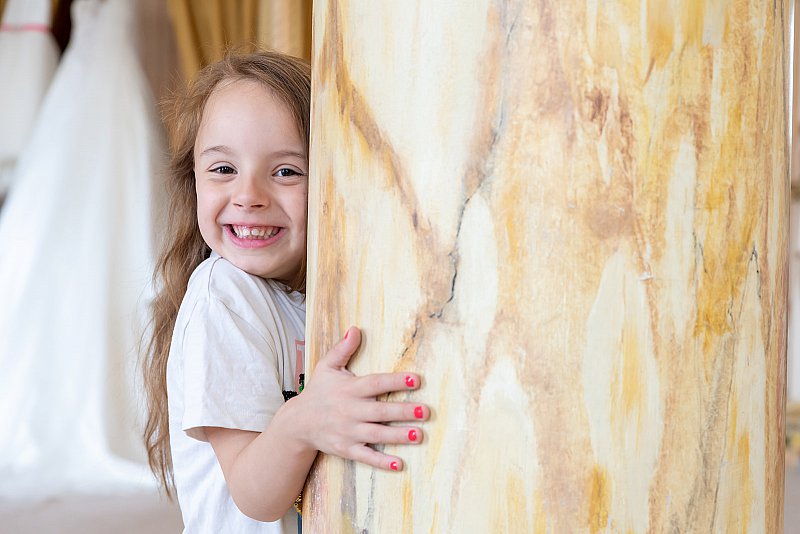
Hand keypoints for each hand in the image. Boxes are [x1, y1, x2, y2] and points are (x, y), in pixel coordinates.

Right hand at [295, 326, 428, 470]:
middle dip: (403, 412)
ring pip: (377, 434)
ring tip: (419, 434)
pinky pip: (366, 456)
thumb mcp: (326, 367)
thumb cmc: (318, 391)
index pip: (375, 384)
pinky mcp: (346, 449)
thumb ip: (342, 349)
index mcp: (349, 389)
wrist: (298, 423)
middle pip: (380, 411)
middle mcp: (350, 411)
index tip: (416, 379)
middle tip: (425, 411)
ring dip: (398, 436)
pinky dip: (381, 462)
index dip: (396, 381)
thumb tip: (355, 329)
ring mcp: (348, 432)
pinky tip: (399, 464)